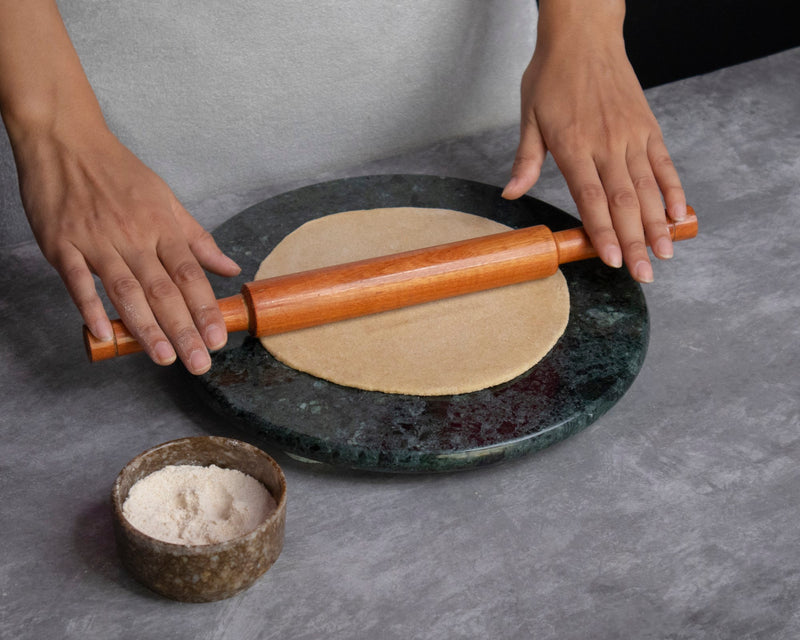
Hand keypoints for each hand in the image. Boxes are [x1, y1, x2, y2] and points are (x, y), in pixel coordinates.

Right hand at [15, 125, 240, 373]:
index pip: (190, 274)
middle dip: (183, 329)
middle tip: (198, 362)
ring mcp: (97, 240)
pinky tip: (103, 333)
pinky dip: (89, 306)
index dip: (206, 309)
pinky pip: (78, 280)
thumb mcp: (167, 199)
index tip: (218, 338)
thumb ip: (198, 239)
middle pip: (164, 290)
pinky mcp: (63, 244)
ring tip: (163, 357)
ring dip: (145, 326)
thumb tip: (229, 267)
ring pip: (126, 290)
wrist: (66, 140)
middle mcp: (134, 236)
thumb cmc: (119, 172)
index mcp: (162, 226)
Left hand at [502, 2, 685, 282]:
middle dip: (634, 241)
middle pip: (624, 202)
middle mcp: (607, 144)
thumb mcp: (529, 116)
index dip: (602, 231)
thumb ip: (526, 159)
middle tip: (644, 274)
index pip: (591, 198)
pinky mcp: (648, 128)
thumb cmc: (552, 76)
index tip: (611, 260)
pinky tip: (678, 215)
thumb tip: (511, 194)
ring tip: (664, 254)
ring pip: (648, 188)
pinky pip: (664, 164)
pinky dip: (672, 190)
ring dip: (657, 224)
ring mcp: (631, 136)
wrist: (584, 35)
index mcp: (574, 146)